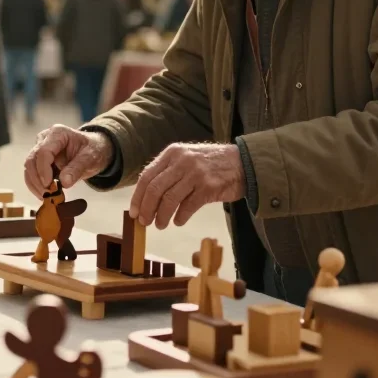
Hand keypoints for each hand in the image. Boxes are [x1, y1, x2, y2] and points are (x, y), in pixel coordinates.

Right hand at [23, 125, 112, 199]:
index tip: (49, 186)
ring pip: (29, 168)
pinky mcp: (39, 160)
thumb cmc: (92, 150)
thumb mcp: (90, 158)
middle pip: (32, 160)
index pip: (43, 151)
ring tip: (47, 197)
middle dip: (38, 180)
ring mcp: (40, 148)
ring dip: (35, 184)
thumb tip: (64, 182)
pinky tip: (45, 195)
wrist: (93, 149)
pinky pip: (32, 174)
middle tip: (48, 195)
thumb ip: (77, 169)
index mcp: (58, 133)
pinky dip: (36, 185)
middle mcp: (45, 139)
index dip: (43, 170)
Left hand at [130, 143, 244, 228]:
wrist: (243, 163)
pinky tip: (179, 221)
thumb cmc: (211, 164)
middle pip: (155, 189)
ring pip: (169, 199)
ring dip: (162, 216)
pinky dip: (180, 217)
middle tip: (144, 222)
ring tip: (160, 225)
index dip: (138, 197)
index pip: (147, 176)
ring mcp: (195, 173)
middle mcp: (182, 161)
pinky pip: (187, 206)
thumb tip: (146, 198)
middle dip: (147, 209)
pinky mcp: (208, 187)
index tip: (134, 212)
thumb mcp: (187, 158)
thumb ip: (168, 172)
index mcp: (172, 153)